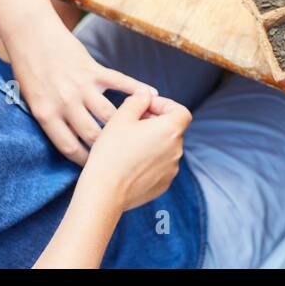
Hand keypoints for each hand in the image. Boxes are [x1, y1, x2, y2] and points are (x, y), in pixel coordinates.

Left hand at [8, 18, 158, 164]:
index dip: (85, 161)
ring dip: (127, 124)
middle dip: (109, 149)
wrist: (30, 34)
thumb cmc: (27, 69)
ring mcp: (82, 86)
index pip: (70, 148)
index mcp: (46, 114)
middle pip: (93, 135)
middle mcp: (65, 103)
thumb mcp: (31, 100)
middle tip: (122, 156)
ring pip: (110, 114)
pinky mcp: (94, 69)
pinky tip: (152, 95)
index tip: (96, 167)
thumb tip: (72, 139)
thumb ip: (51, 119)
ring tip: (140, 132)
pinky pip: (120, 82)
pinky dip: (137, 88)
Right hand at [81, 89, 190, 210]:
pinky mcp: (163, 185)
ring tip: (128, 144)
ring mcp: (172, 170)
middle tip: (131, 123)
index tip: (145, 107)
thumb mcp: (121, 117)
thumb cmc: (111, 151)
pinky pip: (161, 166)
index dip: (164, 105)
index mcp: (171, 130)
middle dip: (155, 122)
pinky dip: (150, 160)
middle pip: (172, 129)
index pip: (180, 111)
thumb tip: (146, 93)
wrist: (104, 192)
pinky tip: (130, 162)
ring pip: (165, 148)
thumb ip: (137, 100)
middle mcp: (177, 150)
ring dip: (152, 141)